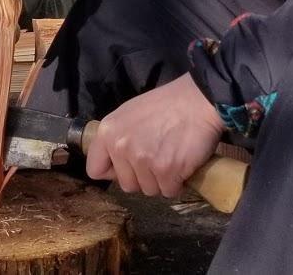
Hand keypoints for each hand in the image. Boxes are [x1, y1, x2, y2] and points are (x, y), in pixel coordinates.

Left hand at [86, 73, 222, 198]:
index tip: (128, 167)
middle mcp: (121, 147)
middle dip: (143, 178)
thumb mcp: (129, 114)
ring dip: (161, 180)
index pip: (95, 170)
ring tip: (171, 158)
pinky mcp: (166, 170)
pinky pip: (168, 191)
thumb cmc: (165, 105)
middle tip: (157, 159)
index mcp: (108, 132)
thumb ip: (118, 138)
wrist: (198, 100)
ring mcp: (143, 160)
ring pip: (148, 190)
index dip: (114, 172)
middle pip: (126, 184)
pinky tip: (182, 164)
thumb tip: (116, 165)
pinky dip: (177, 183)